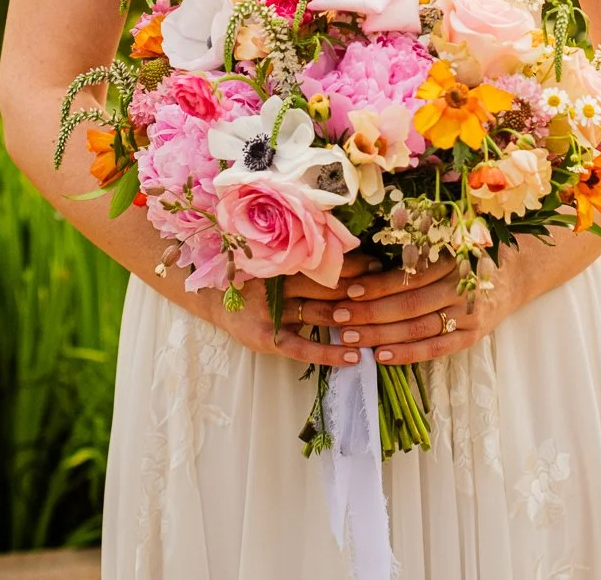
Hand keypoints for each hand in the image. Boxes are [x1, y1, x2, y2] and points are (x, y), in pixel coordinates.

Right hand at [192, 250, 383, 365]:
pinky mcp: (268, 339)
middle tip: (390, 287)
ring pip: (320, 312)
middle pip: (327, 283)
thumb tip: (346, 245)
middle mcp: (281, 282)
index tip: (380, 262)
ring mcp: (273, 311)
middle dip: (359, 286)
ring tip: (382, 322)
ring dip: (352, 317)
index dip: (353, 262)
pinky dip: (329, 353)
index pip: (325, 259)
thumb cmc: (249, 275)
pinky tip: (353, 356)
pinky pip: (303, 347)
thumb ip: (299, 252)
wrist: (210, 297)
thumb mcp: (270, 256)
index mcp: (283, 259)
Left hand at [282, 252, 521, 363]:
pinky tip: (382, 356)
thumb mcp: (447, 241)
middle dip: (370, 313)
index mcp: (452, 258)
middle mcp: (461, 287)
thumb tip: (365, 256)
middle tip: (338, 318)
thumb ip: (415, 246)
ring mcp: (468, 314)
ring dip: (381, 335)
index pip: (409, 276)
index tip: (349, 289)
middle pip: (409, 305)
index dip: (378, 284)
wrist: (513, 274)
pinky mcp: (472, 336)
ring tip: (350, 340)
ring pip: (418, 328)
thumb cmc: (466, 254)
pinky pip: (436, 348)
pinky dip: (408, 354)